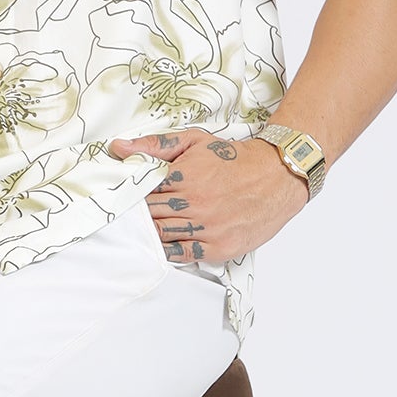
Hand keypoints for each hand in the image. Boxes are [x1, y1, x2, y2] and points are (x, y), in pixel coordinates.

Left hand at [108, 128, 307, 264]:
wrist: (277, 175)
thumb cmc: (234, 158)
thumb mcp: (195, 142)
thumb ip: (155, 146)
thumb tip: (119, 148)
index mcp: (183, 177)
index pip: (142, 192)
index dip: (133, 195)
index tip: (128, 197)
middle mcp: (194, 204)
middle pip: (149, 215)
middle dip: (140, 214)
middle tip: (132, 215)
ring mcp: (207, 227)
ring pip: (162, 235)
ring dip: (152, 232)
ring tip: (148, 228)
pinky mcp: (219, 247)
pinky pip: (183, 254)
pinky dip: (169, 250)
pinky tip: (165, 243)